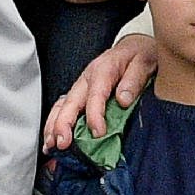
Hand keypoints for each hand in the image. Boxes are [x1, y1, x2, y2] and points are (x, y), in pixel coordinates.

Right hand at [43, 36, 156, 152]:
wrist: (133, 49)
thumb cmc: (138, 57)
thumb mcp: (143, 63)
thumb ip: (134, 80)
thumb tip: (123, 99)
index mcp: (103, 70)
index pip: (96, 94)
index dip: (94, 115)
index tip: (98, 133)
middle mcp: (87, 79)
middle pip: (71, 101)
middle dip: (63, 123)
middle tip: (63, 143)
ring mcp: (80, 87)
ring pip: (61, 106)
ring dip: (54, 126)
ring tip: (52, 145)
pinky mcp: (79, 95)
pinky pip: (62, 109)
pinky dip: (54, 124)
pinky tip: (51, 139)